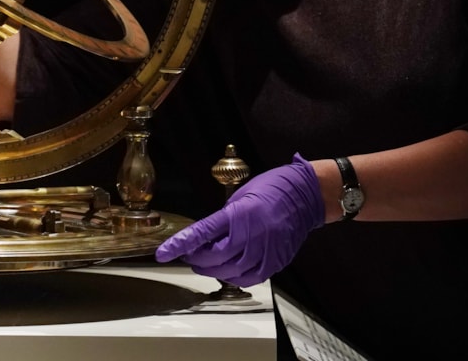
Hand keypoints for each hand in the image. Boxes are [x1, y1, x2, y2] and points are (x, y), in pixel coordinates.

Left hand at [154, 153, 324, 286]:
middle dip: (197, 258)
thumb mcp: (239, 197)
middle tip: (190, 254)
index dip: (180, 245)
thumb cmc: (271, 189)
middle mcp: (251, 235)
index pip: (202, 233)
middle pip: (214, 258)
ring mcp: (265, 251)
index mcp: (238, 214)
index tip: (163, 254)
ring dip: (213, 270)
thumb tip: (204, 237)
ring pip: (230, 272)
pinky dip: (234, 277)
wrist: (304, 195)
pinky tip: (229, 270)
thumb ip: (222, 219)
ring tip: (206, 262)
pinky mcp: (275, 261)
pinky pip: (249, 278)